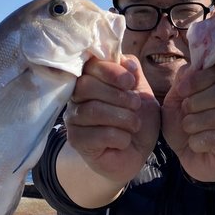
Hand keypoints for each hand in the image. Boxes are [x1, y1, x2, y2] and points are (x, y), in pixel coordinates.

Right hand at [63, 55, 159, 186]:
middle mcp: (76, 96)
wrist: (138, 152)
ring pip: (93, 110)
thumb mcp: (142, 92)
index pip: (90, 65)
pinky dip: (120, 137)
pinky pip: (97, 134)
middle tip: (135, 105)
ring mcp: (73, 118)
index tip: (130, 82)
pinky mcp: (76, 140)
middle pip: (86, 85)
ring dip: (122, 117)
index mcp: (91, 78)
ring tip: (135, 124)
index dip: (111, 71)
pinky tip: (125, 141)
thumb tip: (125, 62)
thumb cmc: (136, 119)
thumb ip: (133, 73)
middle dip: (118, 96)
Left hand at [162, 62, 214, 181]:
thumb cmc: (185, 124)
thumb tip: (194, 68)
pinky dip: (197, 142)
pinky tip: (196, 144)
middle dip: (197, 101)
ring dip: (194, 123)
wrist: (190, 157)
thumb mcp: (175, 99)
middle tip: (186, 111)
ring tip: (188, 128)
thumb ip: (183, 80)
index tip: (181, 91)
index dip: (199, 79)